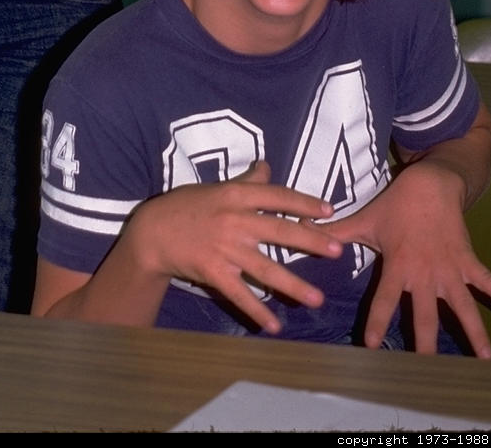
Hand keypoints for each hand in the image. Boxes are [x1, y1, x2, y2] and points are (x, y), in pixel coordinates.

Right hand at [125, 161, 343, 333]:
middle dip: (310, 241)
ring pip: (265, 269)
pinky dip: (258, 311)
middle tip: (337, 250)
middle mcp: (234, 221)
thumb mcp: (216, 188)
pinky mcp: (214, 273)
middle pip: (279, 231)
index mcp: (235, 196)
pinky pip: (240, 295)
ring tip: (317, 299)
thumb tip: (267, 166)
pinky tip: (275, 326)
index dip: (304, 202)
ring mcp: (225, 249)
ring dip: (293, 286)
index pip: (276, 196)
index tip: (330, 210)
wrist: (153, 232)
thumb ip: (245, 182)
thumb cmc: (187, 206)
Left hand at [339, 158, 490, 355]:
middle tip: (427, 370)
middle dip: (426, 342)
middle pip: (425, 315)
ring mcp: (449, 268)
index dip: (378, 322)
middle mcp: (424, 273)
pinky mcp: (467, 259)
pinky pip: (487, 279)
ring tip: (486, 359)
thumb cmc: (395, 205)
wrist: (429, 183)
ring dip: (474, 331)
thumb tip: (302, 229)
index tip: (373, 346)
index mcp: (398, 266)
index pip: (384, 300)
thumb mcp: (364, 220)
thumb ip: (336, 233)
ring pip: (463, 305)